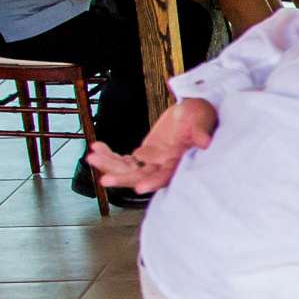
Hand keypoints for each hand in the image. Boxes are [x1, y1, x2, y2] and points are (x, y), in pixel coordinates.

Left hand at [85, 96, 215, 194]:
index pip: (166, 175)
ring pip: (128, 169)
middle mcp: (165, 166)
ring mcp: (153, 162)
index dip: (153, 181)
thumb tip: (205, 142)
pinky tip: (97, 147)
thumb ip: (200, 131)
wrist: (191, 111)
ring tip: (92, 156)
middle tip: (105, 179)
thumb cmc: (200, 115)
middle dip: (123, 178)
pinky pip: (123, 159)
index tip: (139, 187)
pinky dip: (109, 155)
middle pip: (142, 176)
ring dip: (109, 164)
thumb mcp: (201, 119)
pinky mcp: (144, 155)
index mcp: (181, 161)